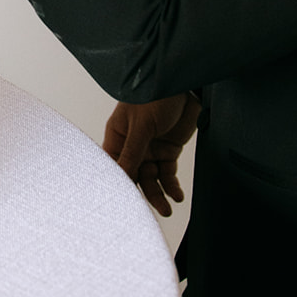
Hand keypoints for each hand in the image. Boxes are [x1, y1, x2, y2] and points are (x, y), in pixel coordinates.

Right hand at [102, 93, 199, 217]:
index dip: (117, 183)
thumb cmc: (154, 94)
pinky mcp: (168, 151)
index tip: (121, 203)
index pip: (114, 165)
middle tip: (148, 212)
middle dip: (141, 194)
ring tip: (166, 209)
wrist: (182, 84)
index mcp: (118, 136)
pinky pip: (168, 174)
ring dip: (159, 195)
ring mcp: (151, 149)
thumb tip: (122, 176)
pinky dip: (172, 186)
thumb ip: (133, 152)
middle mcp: (132, 145)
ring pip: (152, 179)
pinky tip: (176, 196)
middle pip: (134, 176)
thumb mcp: (141, 125)